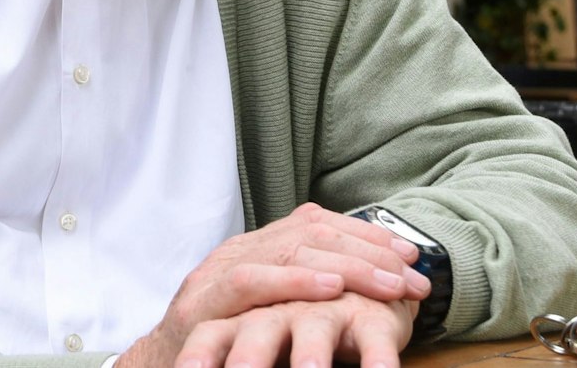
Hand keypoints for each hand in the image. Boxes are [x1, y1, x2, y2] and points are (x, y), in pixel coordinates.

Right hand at [116, 204, 428, 367]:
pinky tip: (332, 288)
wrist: (161, 364)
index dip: (366, 234)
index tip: (410, 255)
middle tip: (415, 277)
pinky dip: (295, 280)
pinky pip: (252, 281)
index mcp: (257, 249)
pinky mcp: (203, 302)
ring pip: (290, 249)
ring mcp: (220, 271)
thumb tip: (369, 283)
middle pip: (312, 230)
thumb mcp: (269, 310)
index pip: (316, 222)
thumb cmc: (222, 343)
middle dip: (371, 251)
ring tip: (389, 282)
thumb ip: (303, 291)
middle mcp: (240, 250)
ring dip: (348, 265)